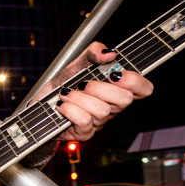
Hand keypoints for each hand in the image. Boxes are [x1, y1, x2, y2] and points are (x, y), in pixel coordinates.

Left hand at [33, 42, 152, 142]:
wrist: (41, 102)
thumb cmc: (64, 83)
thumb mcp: (78, 63)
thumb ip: (94, 52)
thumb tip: (109, 54)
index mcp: (117, 88)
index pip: (143, 89)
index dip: (136, 81)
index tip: (117, 74)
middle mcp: (112, 107)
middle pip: (124, 100)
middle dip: (101, 88)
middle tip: (83, 84)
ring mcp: (99, 122)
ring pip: (101, 111)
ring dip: (79, 98)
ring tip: (66, 93)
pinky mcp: (84, 133)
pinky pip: (84, 121)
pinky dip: (70, 109)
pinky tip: (62, 105)